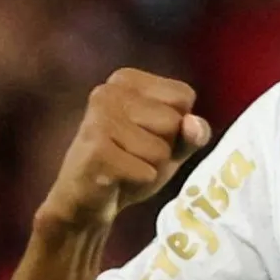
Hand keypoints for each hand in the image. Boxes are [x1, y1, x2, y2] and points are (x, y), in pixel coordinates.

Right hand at [39, 68, 211, 227]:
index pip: (184, 96)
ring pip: (160, 149)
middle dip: (164, 148)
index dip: (178, 125)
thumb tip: (193, 123)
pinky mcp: (94, 149)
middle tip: (133, 154)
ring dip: (150, 167)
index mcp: (127, 79)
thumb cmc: (131, 164)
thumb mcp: (173, 146)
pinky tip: (115, 178)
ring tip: (124, 165)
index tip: (148, 134)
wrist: (86, 201)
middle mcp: (109, 91)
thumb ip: (194, 133)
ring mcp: (98, 118)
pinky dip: (139, 181)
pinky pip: (146, 171)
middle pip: (173, 122)